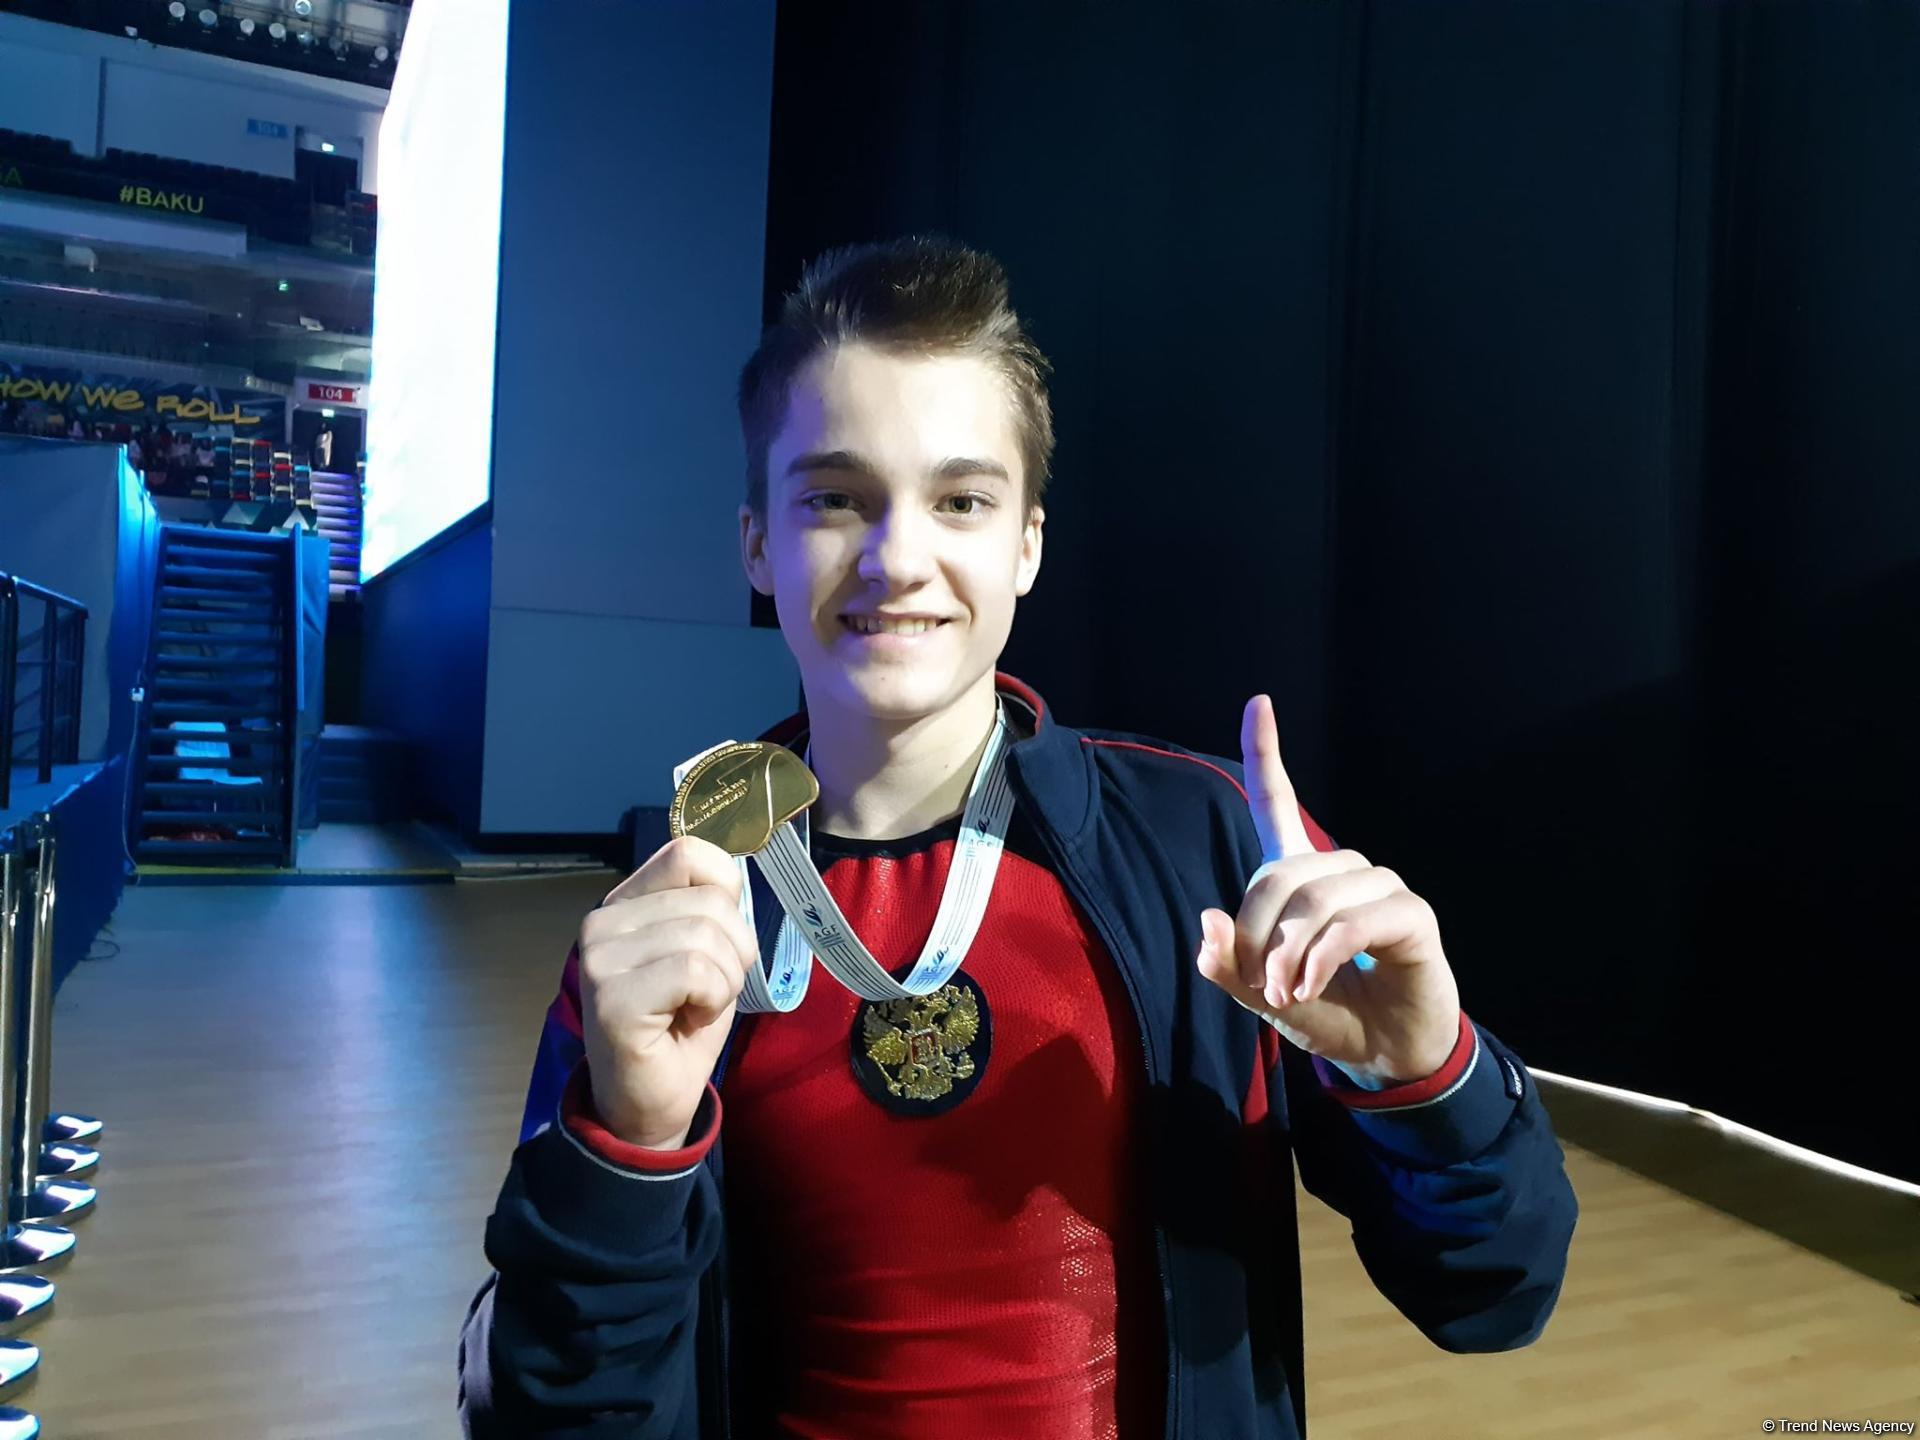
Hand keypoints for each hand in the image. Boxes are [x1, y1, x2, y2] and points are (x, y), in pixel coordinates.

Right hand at [577, 835, 758, 1148]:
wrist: (650, 1102)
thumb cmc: (681, 1024)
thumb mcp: (704, 951)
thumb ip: (708, 906)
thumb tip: (737, 864)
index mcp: (625, 902)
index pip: (689, 852)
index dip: (726, 890)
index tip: (721, 938)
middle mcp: (602, 921)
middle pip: (712, 900)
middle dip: (736, 949)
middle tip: (710, 989)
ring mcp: (600, 959)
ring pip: (707, 935)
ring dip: (725, 980)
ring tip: (698, 1006)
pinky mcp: (612, 998)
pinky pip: (695, 971)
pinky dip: (712, 998)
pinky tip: (688, 1019)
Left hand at [1195, 695, 1460, 1084]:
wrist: (1387, 1056)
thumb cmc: (1327, 1013)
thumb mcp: (1263, 996)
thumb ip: (1230, 966)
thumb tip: (1209, 923)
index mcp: (1301, 877)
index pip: (1278, 801)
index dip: (1266, 752)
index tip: (1257, 700)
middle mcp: (1342, 872)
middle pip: (1278, 872)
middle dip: (1256, 933)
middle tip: (1260, 984)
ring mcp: (1380, 889)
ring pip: (1314, 898)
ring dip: (1288, 955)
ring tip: (1288, 994)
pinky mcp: (1411, 915)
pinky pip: (1350, 923)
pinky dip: (1319, 960)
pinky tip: (1309, 987)